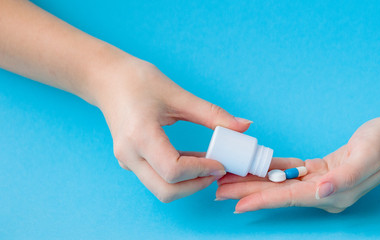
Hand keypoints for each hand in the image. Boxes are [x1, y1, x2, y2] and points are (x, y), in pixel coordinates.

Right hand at [95, 59, 251, 202]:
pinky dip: (178, 176)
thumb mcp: (178, 95)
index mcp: (140, 136)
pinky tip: (195, 159)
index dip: (201, 171)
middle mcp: (129, 154)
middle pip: (166, 191)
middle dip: (196, 185)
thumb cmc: (137, 81)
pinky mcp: (130, 161)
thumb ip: (212, 114)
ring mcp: (127, 161)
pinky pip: (156, 178)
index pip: (173, 171)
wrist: (106, 79)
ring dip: (188, 182)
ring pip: (161, 189)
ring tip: (210, 163)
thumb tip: (243, 126)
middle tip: (219, 170)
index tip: (221, 163)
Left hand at [216, 117, 379, 212]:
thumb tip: (322, 190)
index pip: (290, 198)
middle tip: (219, 190)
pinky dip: (272, 169)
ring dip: (255, 180)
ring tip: (230, 179)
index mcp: (333, 193)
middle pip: (279, 193)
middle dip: (248, 191)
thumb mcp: (368, 156)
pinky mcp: (321, 170)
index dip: (262, 199)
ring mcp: (321, 182)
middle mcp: (324, 192)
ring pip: (281, 183)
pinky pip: (291, 170)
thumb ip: (345, 177)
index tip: (237, 204)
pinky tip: (255, 167)